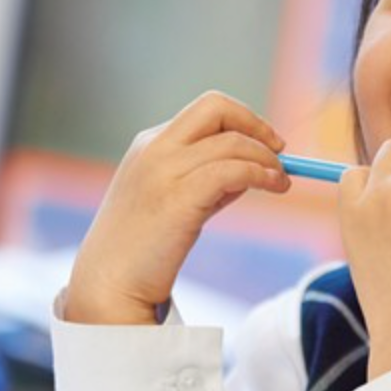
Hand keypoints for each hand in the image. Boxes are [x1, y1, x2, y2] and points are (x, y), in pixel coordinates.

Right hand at [64, 92, 289, 325]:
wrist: (110, 283)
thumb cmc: (143, 247)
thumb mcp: (173, 199)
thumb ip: (209, 179)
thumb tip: (255, 168)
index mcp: (150, 143)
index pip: (206, 111)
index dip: (243, 122)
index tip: (266, 143)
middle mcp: (155, 148)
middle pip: (215, 107)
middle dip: (255, 123)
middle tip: (279, 150)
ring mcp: (164, 171)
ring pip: (231, 142)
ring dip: (266, 158)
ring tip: (281, 181)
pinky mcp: (178, 199)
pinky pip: (232, 171)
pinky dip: (260, 174)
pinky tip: (272, 186)